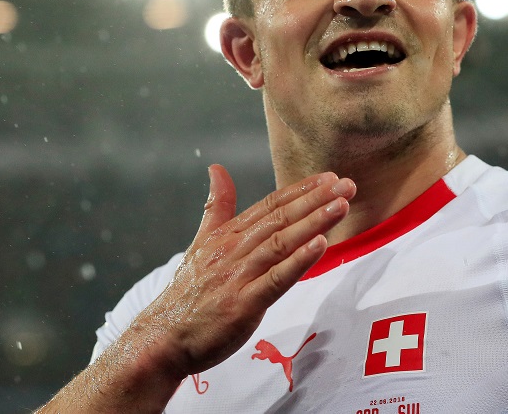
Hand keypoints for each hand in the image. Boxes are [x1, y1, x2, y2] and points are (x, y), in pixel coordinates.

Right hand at [128, 164, 354, 379]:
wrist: (161, 339)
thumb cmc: (187, 294)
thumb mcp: (200, 243)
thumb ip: (217, 208)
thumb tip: (216, 168)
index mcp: (226, 235)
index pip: (269, 205)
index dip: (300, 190)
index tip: (329, 177)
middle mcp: (233, 250)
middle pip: (280, 218)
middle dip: (316, 199)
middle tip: (347, 184)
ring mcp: (238, 276)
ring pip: (281, 242)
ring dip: (314, 222)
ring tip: (341, 206)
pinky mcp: (243, 304)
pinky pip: (276, 278)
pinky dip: (299, 260)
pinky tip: (320, 244)